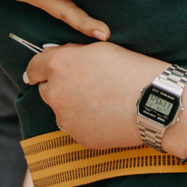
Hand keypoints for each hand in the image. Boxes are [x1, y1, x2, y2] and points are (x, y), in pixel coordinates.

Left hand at [23, 40, 168, 150]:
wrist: (153, 102)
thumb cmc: (130, 69)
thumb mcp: (99, 49)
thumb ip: (71, 53)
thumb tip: (57, 56)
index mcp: (58, 66)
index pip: (33, 68)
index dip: (38, 70)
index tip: (40, 74)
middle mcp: (55, 93)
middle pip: (46, 91)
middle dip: (58, 87)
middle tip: (84, 86)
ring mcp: (65, 118)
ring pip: (61, 111)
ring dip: (72, 106)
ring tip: (101, 101)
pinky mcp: (78, 137)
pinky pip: (75, 127)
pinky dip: (85, 122)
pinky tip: (105, 115)